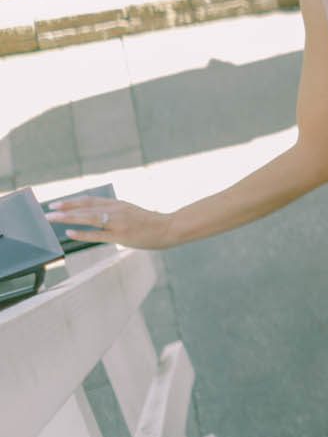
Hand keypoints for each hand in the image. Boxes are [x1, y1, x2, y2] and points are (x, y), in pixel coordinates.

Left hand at [47, 197, 179, 249]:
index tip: (57, 203)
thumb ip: (116, 213)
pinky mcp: (121, 235)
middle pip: (86, 207)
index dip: (72, 201)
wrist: (170, 228)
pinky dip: (82, 233)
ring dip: (68, 218)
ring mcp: (118, 222)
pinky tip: (69, 233)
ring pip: (88, 218)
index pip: (90, 200)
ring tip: (53, 219)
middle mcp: (117, 210)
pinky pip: (97, 234)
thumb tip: (98, 218)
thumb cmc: (152, 223)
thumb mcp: (132, 213)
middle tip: (48, 212)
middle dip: (65, 209)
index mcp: (119, 204)